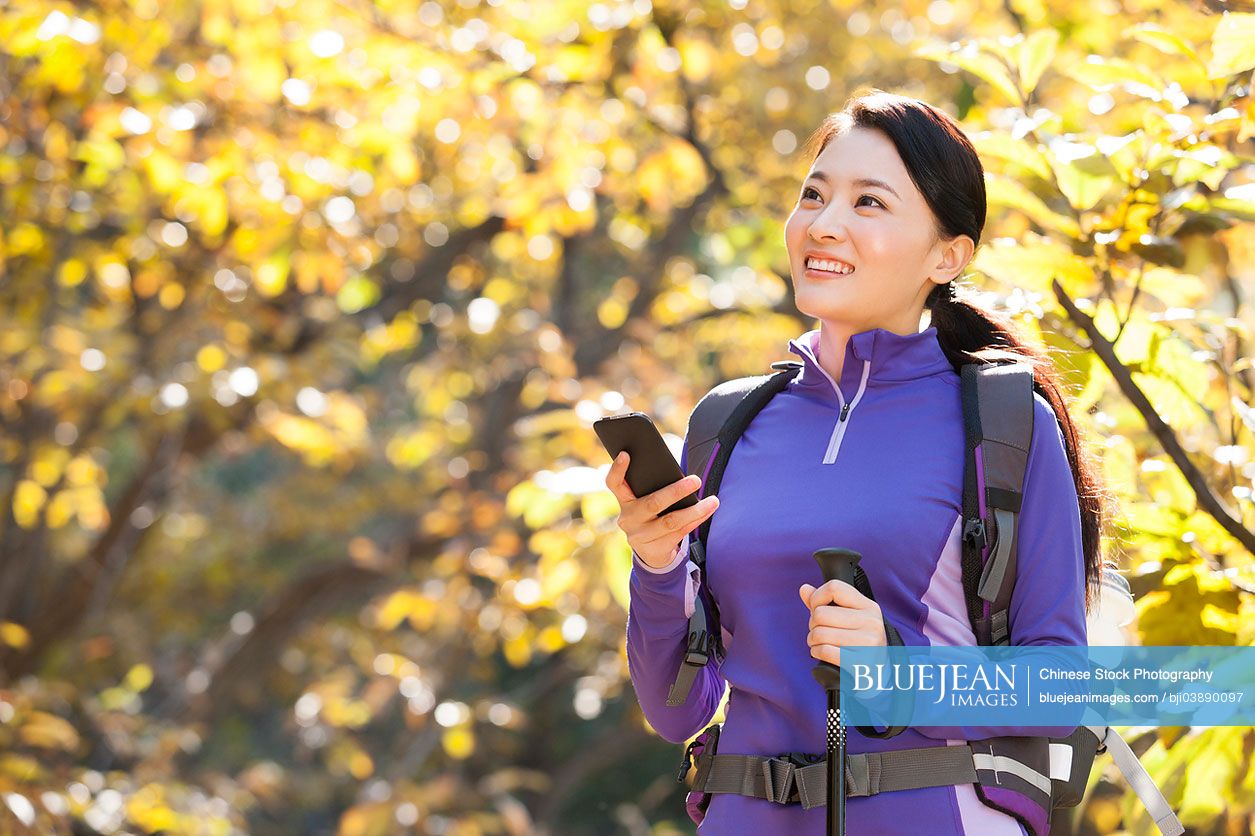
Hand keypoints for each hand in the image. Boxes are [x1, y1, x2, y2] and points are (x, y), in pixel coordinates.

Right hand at [604, 451, 719, 569]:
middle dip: (676, 491)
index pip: (614, 483)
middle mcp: (628, 518)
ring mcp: (640, 536)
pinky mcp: (655, 549)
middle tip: (696, 480)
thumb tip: (679, 474)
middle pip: (652, 503)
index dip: (618, 469)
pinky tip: (708, 511)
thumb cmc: (652, 515)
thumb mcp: (645, 501)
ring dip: (695, 510)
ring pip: (671, 521)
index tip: (626, 453)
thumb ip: (652, 489)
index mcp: (624, 501)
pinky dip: (696, 520)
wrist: (650, 552)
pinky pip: (680, 532)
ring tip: (713, 501)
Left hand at [799, 580, 887, 666]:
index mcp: (869, 607)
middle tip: (819, 631)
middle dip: (813, 624)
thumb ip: (825, 603)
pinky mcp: (861, 662)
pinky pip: (824, 651)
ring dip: (812, 640)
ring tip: (820, 643)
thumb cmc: (859, 643)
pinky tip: (822, 653)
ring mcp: (868, 643)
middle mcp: (871, 622)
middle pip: (821, 613)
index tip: (816, 608)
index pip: (835, 588)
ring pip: (819, 633)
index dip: (817, 597)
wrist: (879, 674)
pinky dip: (816, 652)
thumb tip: (804, 589)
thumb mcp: (849, 618)